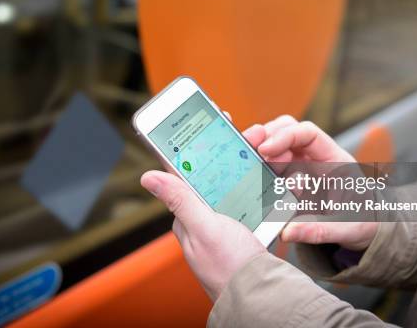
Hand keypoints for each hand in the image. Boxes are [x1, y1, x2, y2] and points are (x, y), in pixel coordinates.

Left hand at [140, 124, 268, 300]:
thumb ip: (180, 200)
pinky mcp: (248, 229)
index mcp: (189, 216)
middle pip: (214, 176)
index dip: (193, 147)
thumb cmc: (230, 266)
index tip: (203, 123)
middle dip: (226, 153)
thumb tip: (146, 176)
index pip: (186, 174)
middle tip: (241, 131)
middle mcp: (206, 218)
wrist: (263, 294)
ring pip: (236, 186)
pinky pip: (253, 201)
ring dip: (247, 167)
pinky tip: (270, 174)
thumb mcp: (204, 228)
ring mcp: (228, 224)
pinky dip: (261, 187)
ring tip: (259, 147)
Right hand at [256, 115, 377, 251]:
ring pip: (274, 147)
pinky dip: (258, 171)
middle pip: (286, 130)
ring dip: (259, 155)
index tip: (265, 149)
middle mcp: (315, 157)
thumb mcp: (346, 228)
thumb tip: (286, 232)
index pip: (308, 134)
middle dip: (266, 137)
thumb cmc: (362, 222)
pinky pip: (270, 168)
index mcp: (334, 159)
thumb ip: (318, 229)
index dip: (285, 136)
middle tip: (250, 152)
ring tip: (249, 171)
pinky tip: (248, 181)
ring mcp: (301, 166)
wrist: (366, 228)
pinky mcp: (289, 179)